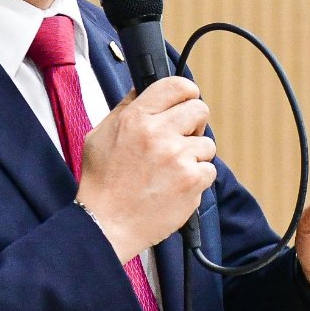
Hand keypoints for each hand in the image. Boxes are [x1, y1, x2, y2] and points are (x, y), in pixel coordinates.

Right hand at [76, 77, 216, 259]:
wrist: (105, 224)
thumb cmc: (102, 183)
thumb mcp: (100, 135)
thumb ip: (125, 109)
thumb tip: (144, 89)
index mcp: (136, 118)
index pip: (177, 85)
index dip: (186, 92)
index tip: (185, 102)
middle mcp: (159, 133)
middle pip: (200, 109)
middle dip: (194, 123)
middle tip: (180, 139)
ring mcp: (178, 158)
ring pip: (207, 144)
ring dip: (194, 156)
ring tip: (170, 171)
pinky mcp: (192, 181)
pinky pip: (209, 170)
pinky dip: (196, 179)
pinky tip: (175, 187)